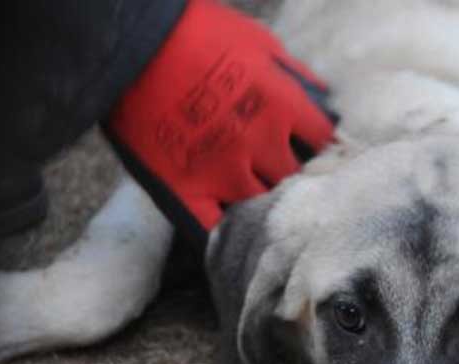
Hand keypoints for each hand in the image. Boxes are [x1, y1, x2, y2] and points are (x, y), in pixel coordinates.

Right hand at [105, 0, 333, 243]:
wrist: (131, 40)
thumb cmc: (196, 30)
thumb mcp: (259, 41)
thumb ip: (294, 75)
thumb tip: (324, 99)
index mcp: (282, 106)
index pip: (324, 144)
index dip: (327, 151)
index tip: (324, 157)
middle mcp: (259, 143)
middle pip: (296, 179)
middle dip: (298, 181)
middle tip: (297, 188)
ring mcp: (221, 169)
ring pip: (261, 206)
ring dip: (265, 207)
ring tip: (266, 211)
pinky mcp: (185, 187)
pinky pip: (212, 228)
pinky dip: (225, 236)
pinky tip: (235, 239)